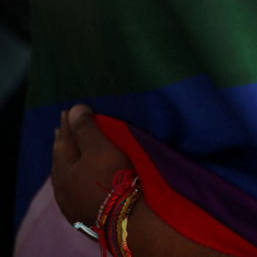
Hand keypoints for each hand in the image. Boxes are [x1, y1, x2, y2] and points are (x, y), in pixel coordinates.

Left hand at [51, 104, 132, 225]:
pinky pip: (74, 186)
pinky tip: (79, 176)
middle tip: (63, 128)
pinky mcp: (83, 212)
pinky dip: (76, 174)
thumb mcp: (100, 148)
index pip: (64, 139)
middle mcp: (61, 186)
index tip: (70, 110)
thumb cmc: (111, 177)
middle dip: (64, 141)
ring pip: (67, 174)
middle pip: (61, 158)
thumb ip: (86, 129)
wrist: (124, 218)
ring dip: (69, 159)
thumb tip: (74, 109)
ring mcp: (70, 202)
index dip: (69, 123)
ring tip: (70, 149)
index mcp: (62, 168)